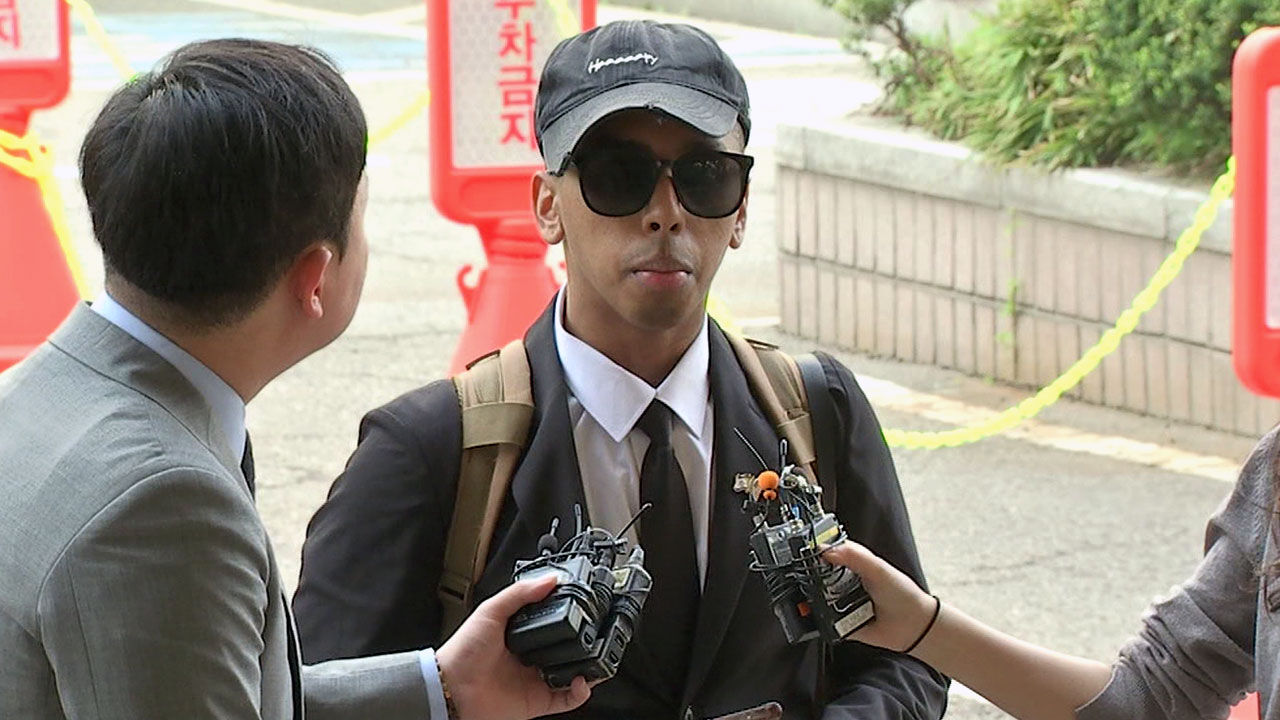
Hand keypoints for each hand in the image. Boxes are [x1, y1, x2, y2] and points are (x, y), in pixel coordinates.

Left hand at [436, 576, 590, 718]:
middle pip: (567, 648)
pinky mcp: (538, 701)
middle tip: (593, 634)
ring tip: (594, 657)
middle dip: (583, 642)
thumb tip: (549, 579)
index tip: (583, 607)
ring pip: (573, 674)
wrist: (452, 688)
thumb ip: (520, 594)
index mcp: (520, 634)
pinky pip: (568, 699)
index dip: (569, 616)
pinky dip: (581, 693)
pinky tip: (581, 680)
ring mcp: (536, 679)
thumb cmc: (462, 651)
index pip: (552, 622)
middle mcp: (531, 656)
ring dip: (588, 667)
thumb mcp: (490, 610)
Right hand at [820, 541, 936, 652]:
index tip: (809, 555)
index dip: (818, 553)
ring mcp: (842, 604)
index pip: (829, 554)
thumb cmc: (902, 595)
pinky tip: (829, 615)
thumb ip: (853, 555)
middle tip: (814, 579)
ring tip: (827, 599)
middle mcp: (846, 584)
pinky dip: (823, 619)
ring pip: (818, 599)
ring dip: (817, 599)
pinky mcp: (841, 624)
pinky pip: (824, 621)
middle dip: (812, 578)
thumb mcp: (877, 568)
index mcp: (854, 565)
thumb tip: (826, 549)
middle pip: (818, 577)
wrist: (913, 627)